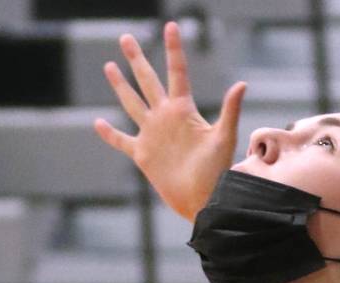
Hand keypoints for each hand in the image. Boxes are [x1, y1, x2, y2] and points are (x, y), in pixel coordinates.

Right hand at [94, 21, 246, 221]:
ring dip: (121, 85)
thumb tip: (242, 84)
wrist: (203, 200)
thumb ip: (230, 110)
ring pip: (132, 103)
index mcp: (183, 110)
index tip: (171, 26)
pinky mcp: (143, 154)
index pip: (177, 72)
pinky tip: (97, 122)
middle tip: (126, 37)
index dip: (173, 49)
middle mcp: (165, 117)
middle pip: (148, 81)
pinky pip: (122, 140)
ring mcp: (152, 134)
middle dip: (137, 59)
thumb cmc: (217, 172)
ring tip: (110, 66)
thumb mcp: (224, 138)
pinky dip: (109, 133)